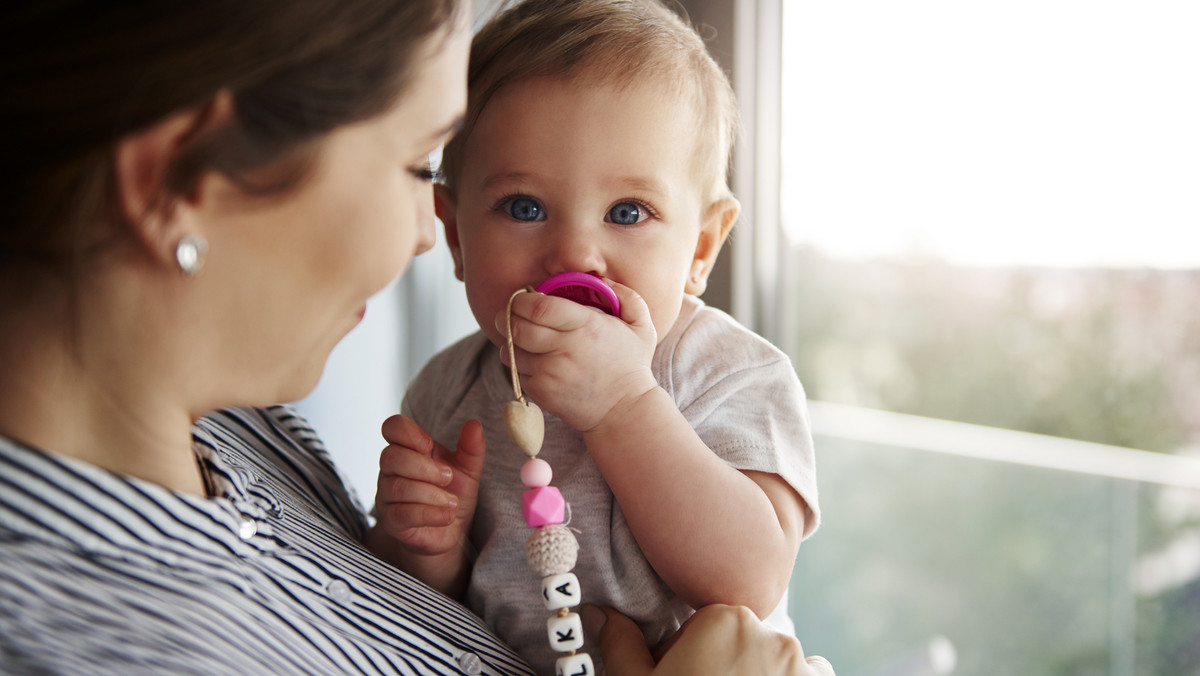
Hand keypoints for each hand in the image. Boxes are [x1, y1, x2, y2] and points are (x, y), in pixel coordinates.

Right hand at [374, 415, 484, 556]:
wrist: (450, 530)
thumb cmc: (452, 492)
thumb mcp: (468, 469)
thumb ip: (471, 448)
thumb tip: (474, 425)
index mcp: (408, 449)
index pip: (392, 427)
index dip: (407, 432)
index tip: (429, 445)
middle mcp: (391, 470)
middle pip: (391, 457)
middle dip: (424, 467)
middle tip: (448, 477)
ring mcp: (388, 496)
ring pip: (398, 488)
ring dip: (431, 494)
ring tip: (453, 501)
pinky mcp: (392, 522)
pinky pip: (403, 514)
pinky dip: (429, 514)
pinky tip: (447, 515)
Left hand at [498, 281, 658, 431]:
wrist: (624, 411)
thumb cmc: (631, 365)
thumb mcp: (642, 326)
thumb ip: (625, 296)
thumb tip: (602, 280)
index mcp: (584, 326)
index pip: (538, 308)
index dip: (522, 300)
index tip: (522, 298)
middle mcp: (563, 349)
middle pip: (516, 327)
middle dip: (507, 317)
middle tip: (511, 314)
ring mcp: (549, 373)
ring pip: (510, 350)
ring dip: (510, 341)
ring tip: (521, 339)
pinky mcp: (541, 392)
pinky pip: (515, 372)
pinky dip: (518, 365)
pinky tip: (533, 361)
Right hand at [590, 604, 834, 675]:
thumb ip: (622, 644)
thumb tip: (599, 613)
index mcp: (724, 619)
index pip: (705, 624)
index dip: (687, 656)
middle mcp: (771, 633)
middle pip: (742, 641)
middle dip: (724, 665)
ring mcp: (801, 664)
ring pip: (778, 659)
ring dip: (761, 675)